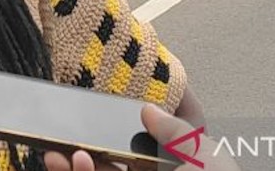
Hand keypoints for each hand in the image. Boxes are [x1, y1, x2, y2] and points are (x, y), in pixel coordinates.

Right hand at [43, 105, 240, 170]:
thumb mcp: (207, 160)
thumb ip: (178, 131)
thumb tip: (149, 109)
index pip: (139, 152)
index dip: (117, 133)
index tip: (98, 118)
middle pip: (109, 166)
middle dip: (86, 148)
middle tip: (69, 135)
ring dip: (75, 165)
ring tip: (67, 152)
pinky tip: (75, 163)